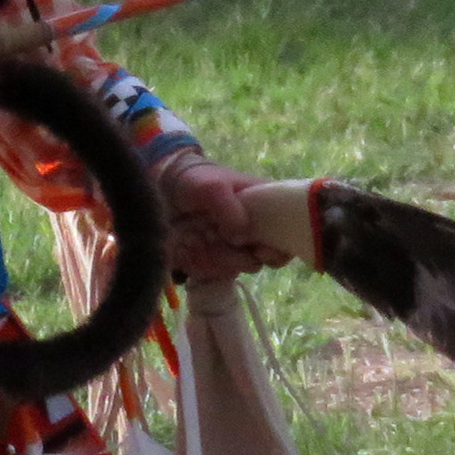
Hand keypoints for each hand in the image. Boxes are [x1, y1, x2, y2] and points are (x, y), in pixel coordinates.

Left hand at [162, 163, 316, 282]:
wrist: (161, 190)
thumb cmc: (193, 181)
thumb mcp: (211, 186)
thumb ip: (229, 205)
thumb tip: (242, 234)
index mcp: (266, 205)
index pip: (293, 229)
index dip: (286, 242)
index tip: (264, 244)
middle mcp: (257, 229)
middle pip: (274, 255)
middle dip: (256, 254)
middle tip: (235, 244)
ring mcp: (238, 247)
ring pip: (248, 266)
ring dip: (229, 257)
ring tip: (206, 238)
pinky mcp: (217, 261)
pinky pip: (222, 272)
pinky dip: (209, 264)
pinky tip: (194, 248)